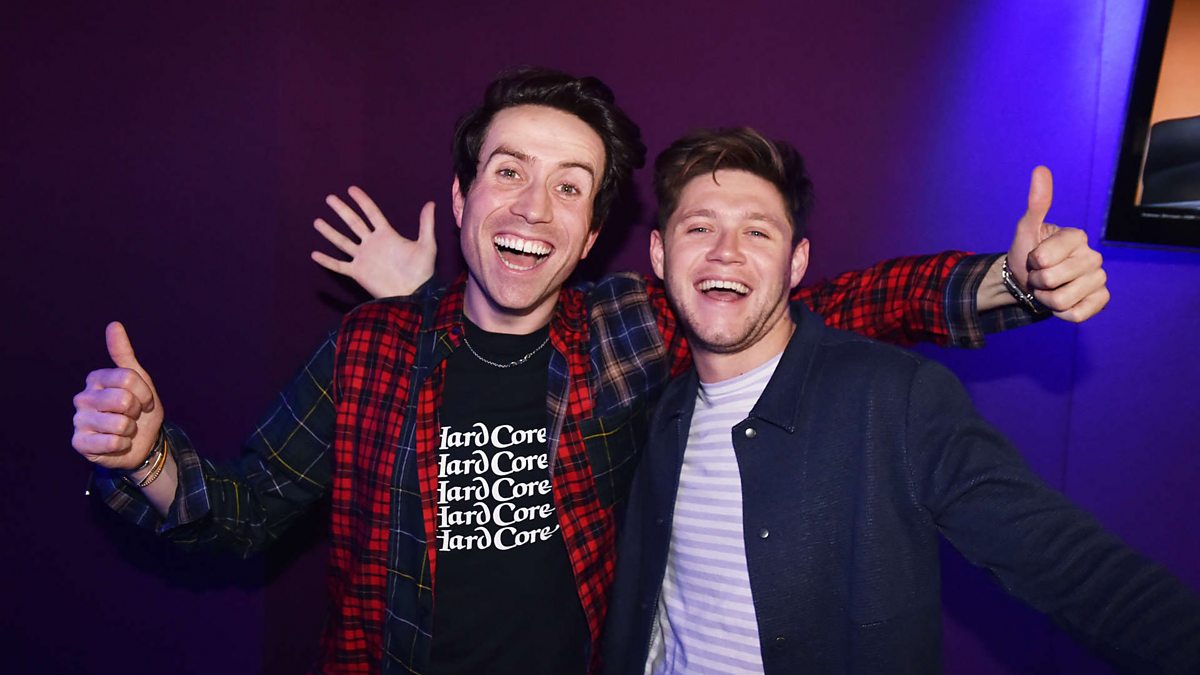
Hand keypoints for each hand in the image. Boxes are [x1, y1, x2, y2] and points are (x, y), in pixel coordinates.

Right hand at [72, 322, 163, 470]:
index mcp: (96, 378)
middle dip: (137, 411)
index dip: (145, 394)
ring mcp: (78, 420)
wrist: (142, 443)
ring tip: (125, 430)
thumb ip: (124, 354)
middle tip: (132, 416)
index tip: (145, 401)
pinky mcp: (79, 443)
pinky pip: (113, 442)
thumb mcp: (139, 380)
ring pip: (120, 423)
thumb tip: (114, 324)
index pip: (128, 378)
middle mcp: (82, 397)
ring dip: (131, 430)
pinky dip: (122, 445)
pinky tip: (116, 443)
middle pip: (124, 400)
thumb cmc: (139, 410)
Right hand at [311, 186, 436, 297]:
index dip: (362, 200)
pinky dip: (327, 261)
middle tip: (329, 198)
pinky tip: (314, 254)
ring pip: (342, 242)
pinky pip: (339, 265)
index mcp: (387, 235)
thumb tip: (431, 203)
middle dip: (342, 210)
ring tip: (317, 222)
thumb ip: (426, 225)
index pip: (372, 213)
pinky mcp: (358, 273)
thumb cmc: (422, 271)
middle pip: (353, 223)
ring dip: (330, 232)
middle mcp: (372, 244)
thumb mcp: (426, 245)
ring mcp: (363, 258)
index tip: (351, 189)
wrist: (414, 294)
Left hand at [1007, 166, 1108, 321]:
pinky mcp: (1100, 301)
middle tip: (1039, 276)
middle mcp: (1093, 256)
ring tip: (1048, 289)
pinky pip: (1077, 314)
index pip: (1044, 258)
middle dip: (1037, 281)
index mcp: (1077, 237)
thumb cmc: (1026, 253)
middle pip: (1053, 279)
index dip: (1032, 262)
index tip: (1034, 258)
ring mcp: (1099, 279)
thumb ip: (1036, 203)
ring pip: (1063, 300)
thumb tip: (1040, 169)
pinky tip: (1060, 303)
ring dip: (1046, 299)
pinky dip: (1061, 313)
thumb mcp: (1026, 229)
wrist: (1028, 282)